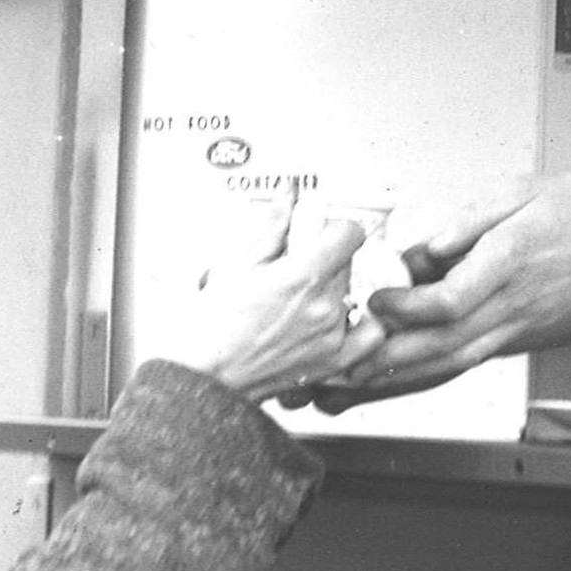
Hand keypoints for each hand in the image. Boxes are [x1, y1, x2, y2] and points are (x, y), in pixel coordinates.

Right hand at [139, 196, 385, 400]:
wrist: (202, 374)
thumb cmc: (209, 326)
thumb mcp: (237, 264)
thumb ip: (272, 227)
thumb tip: (289, 196)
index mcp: (302, 276)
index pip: (350, 233)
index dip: (334, 228)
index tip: (321, 232)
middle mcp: (324, 306)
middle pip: (349, 263)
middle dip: (327, 258)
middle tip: (297, 266)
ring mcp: (332, 336)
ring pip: (353, 294)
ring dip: (335, 289)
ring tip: (303, 298)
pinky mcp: (332, 361)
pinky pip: (368, 337)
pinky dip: (360, 324)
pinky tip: (340, 319)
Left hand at [349, 171, 570, 392]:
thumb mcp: (522, 191)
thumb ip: (471, 218)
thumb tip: (430, 244)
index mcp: (511, 259)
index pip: (452, 300)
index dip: (408, 307)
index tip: (377, 299)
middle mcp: (515, 302)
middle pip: (445, 343)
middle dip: (391, 357)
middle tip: (350, 361)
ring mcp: (521, 324)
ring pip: (457, 360)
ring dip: (407, 375)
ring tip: (363, 382)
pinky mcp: (524, 333)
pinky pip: (474, 359)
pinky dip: (435, 372)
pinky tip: (407, 377)